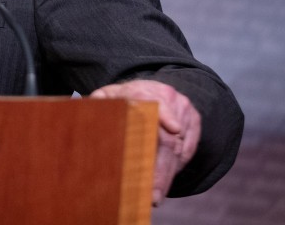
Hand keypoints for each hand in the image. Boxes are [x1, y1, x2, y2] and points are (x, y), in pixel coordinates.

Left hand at [90, 79, 200, 205]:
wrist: (153, 87)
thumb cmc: (124, 97)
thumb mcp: (109, 94)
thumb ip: (100, 101)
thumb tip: (91, 108)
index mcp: (143, 91)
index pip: (156, 102)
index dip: (165, 115)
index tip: (174, 130)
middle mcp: (168, 98)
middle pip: (168, 138)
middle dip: (161, 169)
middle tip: (151, 195)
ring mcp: (183, 110)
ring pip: (179, 148)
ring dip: (167, 174)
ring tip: (153, 195)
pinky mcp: (194, 121)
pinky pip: (187, 150)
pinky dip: (176, 167)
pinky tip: (162, 183)